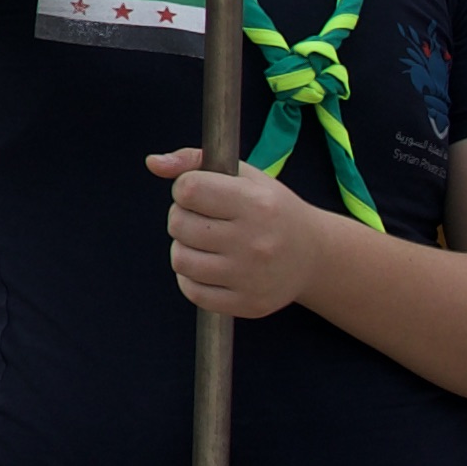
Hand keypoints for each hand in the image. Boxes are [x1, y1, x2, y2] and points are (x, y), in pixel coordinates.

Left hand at [148, 148, 340, 316]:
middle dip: (183, 217)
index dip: (185, 188)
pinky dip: (191, 277)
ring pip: (180, 259)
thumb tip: (153, 163)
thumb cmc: (270, 208)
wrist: (313, 256)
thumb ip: (194, 161)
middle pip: (179, 224)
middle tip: (204, 218)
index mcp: (257, 203)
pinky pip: (191, 291)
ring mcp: (251, 277)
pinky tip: (210, 266)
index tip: (200, 193)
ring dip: (184, 247)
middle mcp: (255, 242)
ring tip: (205, 242)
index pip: (189, 189)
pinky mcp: (248, 304)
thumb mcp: (244, 175)